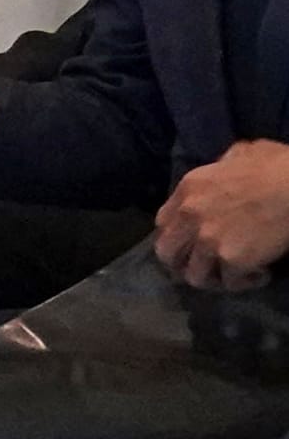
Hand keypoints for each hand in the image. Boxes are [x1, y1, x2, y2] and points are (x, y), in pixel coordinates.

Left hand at [155, 139, 288, 288]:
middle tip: (205, 265)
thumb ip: (221, 165)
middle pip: (166, 253)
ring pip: (195, 276)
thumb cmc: (276, 166)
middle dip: (182, 263)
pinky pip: (231, 284)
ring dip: (214, 277)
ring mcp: (208, 241)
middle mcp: (189, 216)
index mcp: (188, 189)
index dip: (176, 236)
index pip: (162, 223)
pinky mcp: (232, 260)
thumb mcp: (239, 154)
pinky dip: (246, 282)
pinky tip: (260, 272)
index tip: (190, 242)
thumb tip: (225, 166)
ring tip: (233, 273)